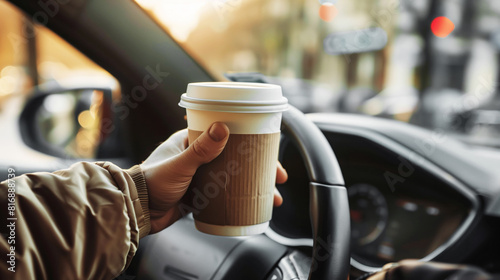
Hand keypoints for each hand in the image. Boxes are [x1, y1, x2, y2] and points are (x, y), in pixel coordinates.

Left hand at [141, 122, 287, 233]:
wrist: (137, 211)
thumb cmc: (152, 182)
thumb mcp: (180, 164)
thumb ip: (200, 149)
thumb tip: (223, 127)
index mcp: (191, 141)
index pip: (228, 134)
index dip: (251, 140)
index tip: (268, 148)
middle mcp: (198, 156)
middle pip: (237, 157)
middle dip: (260, 167)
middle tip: (277, 177)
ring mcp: (200, 175)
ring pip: (234, 176)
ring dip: (254, 185)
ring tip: (272, 197)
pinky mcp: (200, 194)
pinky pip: (225, 193)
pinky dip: (240, 198)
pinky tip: (252, 205)